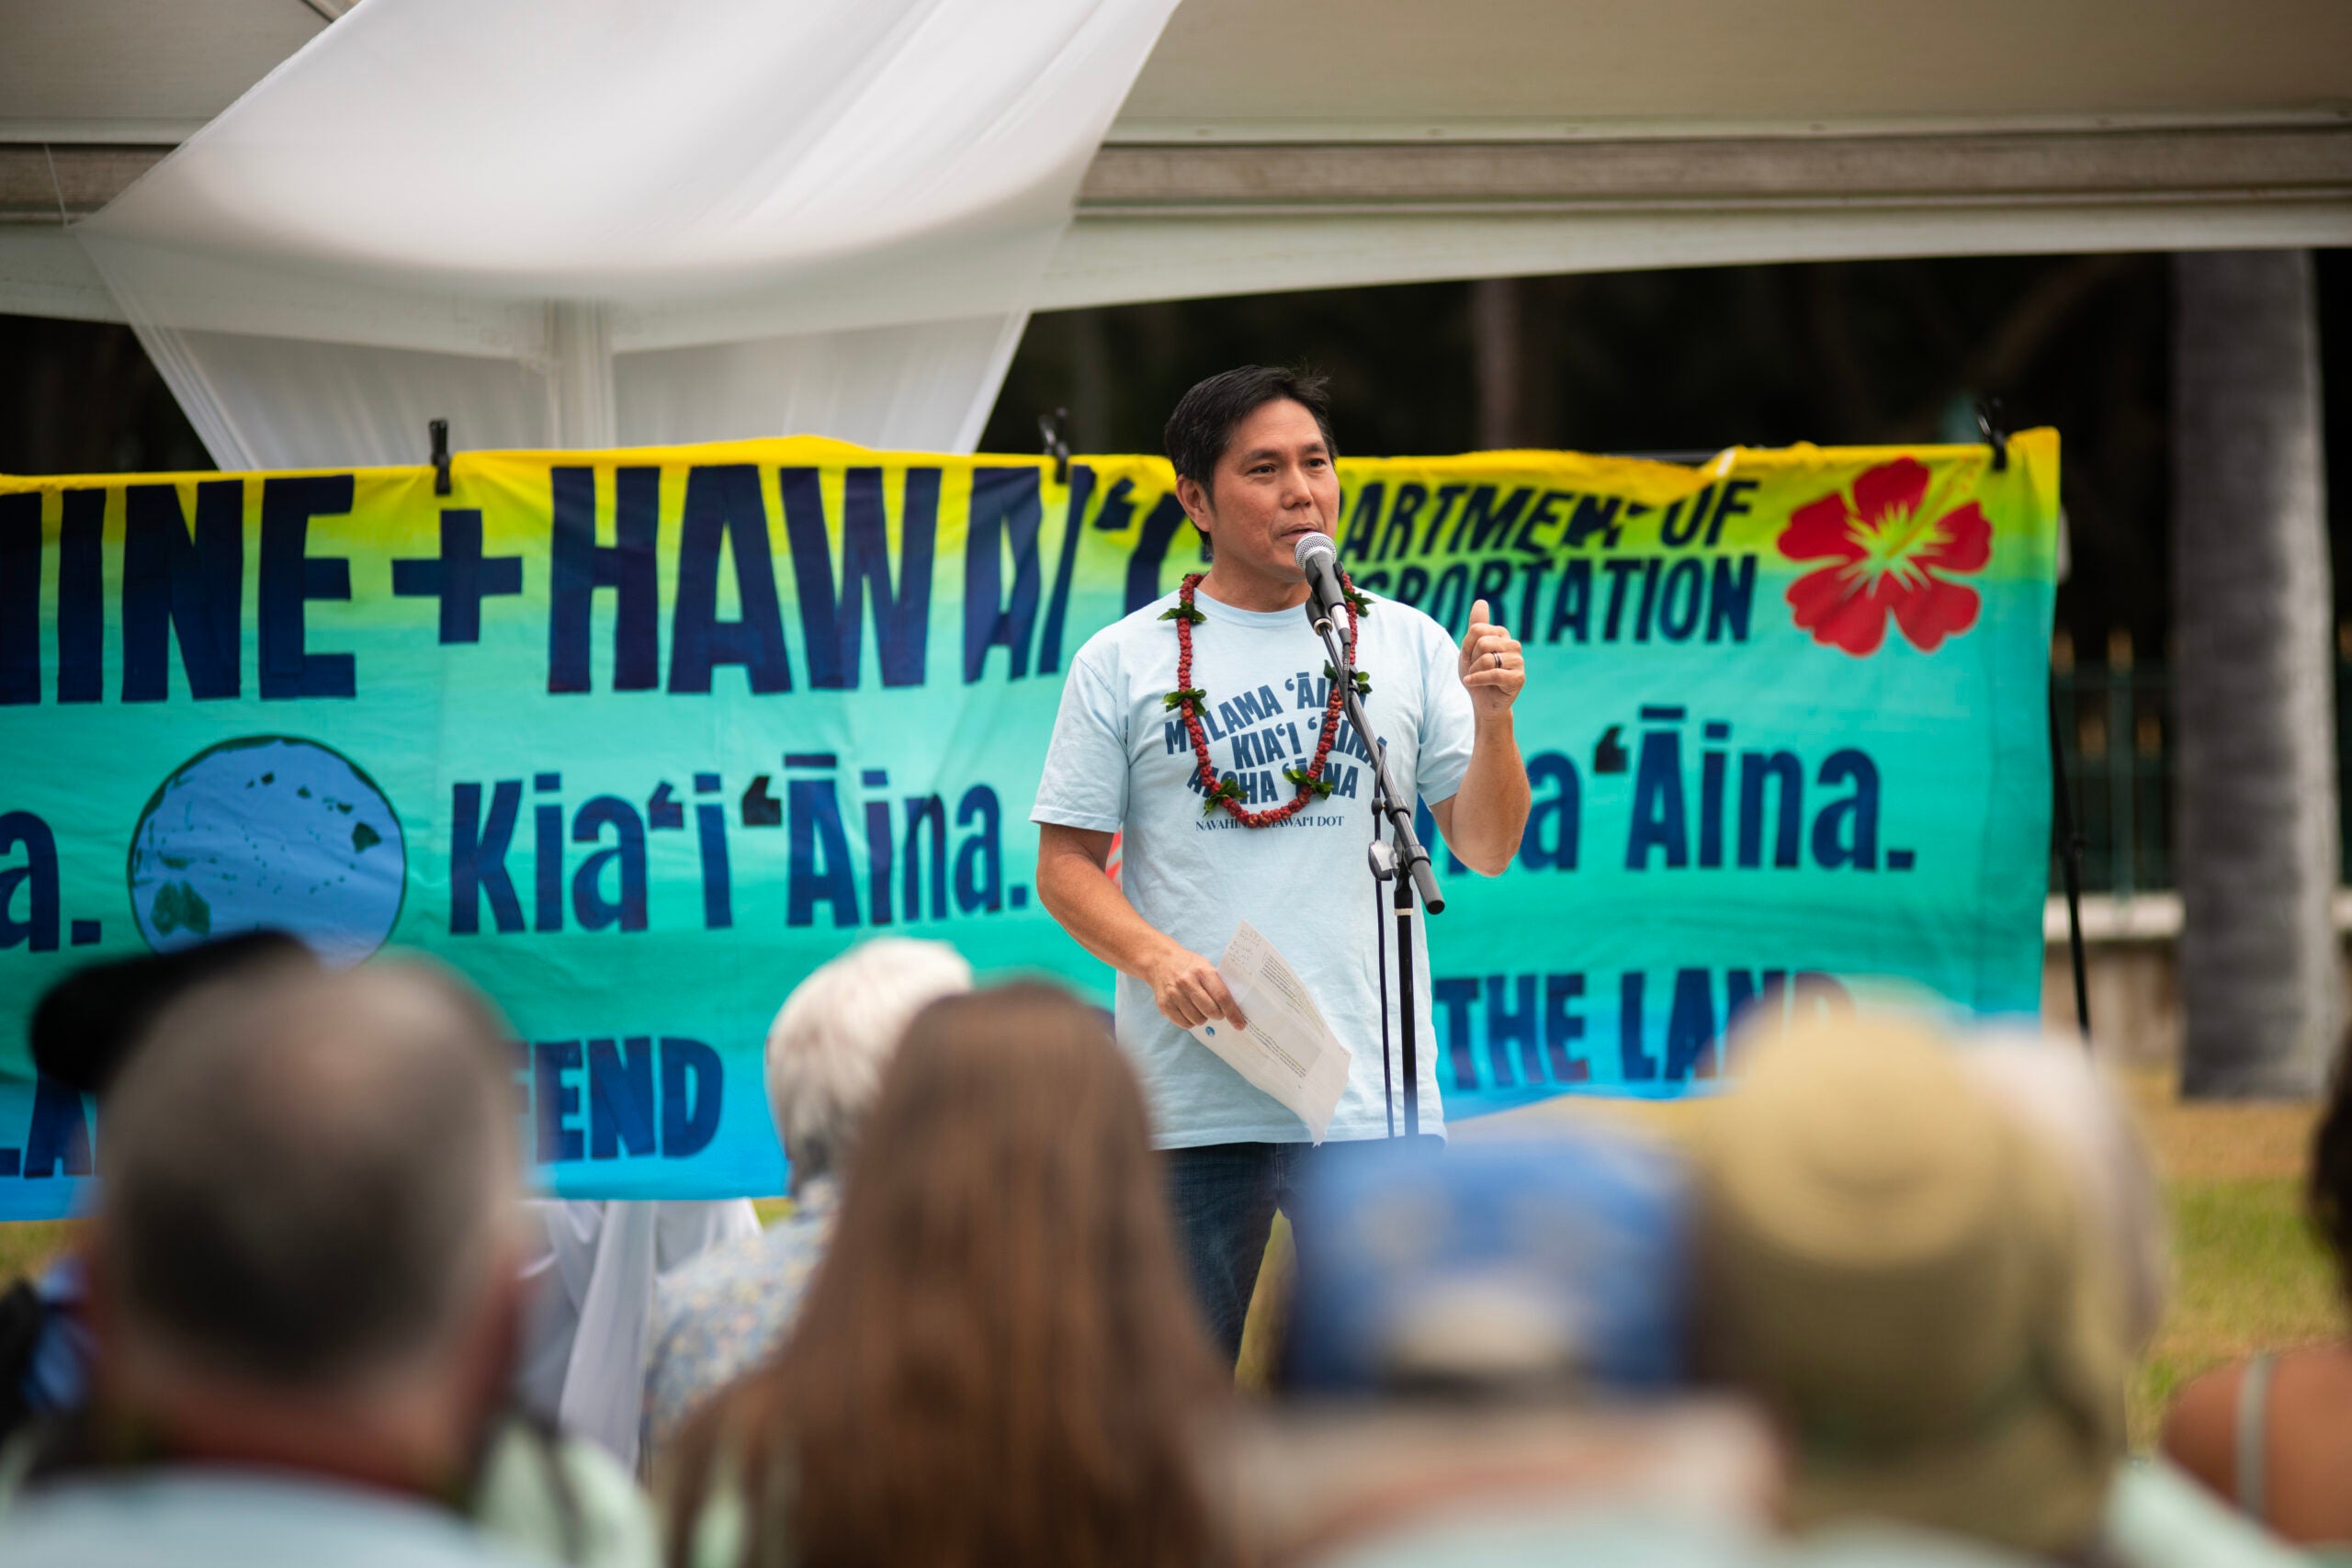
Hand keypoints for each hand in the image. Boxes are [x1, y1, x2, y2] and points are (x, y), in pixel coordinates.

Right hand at [1145, 944, 1246, 1031]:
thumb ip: (1218, 985)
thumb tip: (1234, 1008)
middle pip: (1210, 1011)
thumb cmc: (1188, 965)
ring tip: (1198, 1006)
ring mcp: (1173, 994)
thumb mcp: (1205, 966)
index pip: (1222, 996)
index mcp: (1201, 971)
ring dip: (1203, 1017)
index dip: (1233, 1013)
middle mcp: (1186, 982)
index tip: (1239, 1024)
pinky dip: (1190, 1021)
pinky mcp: (1164, 1005)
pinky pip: (1185, 1024)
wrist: (1160, 960)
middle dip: (1218, 1015)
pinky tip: (1188, 1010)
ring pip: (1198, 1020)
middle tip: (1216, 1011)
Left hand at [1458, 598, 1524, 715]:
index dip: (1467, 646)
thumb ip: (1476, 625)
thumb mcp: (1469, 648)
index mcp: (1502, 635)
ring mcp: (1518, 661)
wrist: (1482, 702)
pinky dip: (1477, 679)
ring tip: (1477, 678)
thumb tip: (1481, 601)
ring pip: (1487, 659)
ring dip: (1474, 671)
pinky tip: (1471, 683)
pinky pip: (1494, 674)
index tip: (1470, 657)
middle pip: (1483, 643)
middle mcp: (1513, 645)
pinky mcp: (1518, 677)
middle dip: (1472, 660)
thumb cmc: (1476, 674)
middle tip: (1475, 670)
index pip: (1477, 630)